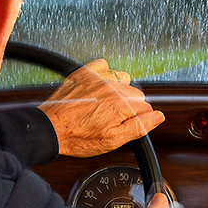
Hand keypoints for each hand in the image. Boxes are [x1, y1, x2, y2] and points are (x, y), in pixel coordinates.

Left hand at [38, 58, 163, 157]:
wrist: (49, 129)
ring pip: (122, 80)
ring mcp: (97, 79)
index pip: (146, 108)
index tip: (126, 125)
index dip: (138, 119)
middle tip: (112, 119)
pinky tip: (98, 88)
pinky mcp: (84, 73)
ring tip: (104, 106)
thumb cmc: (77, 137)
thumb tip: (157, 117)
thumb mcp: (112, 141)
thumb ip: (138, 127)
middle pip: (136, 94)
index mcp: (120, 105)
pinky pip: (103, 66)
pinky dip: (105, 75)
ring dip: (118, 91)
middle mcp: (111, 88)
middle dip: (129, 106)